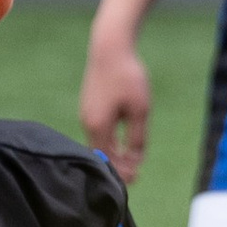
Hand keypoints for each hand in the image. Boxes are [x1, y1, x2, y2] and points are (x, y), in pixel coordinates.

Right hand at [80, 29, 152, 182]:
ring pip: (99, 142)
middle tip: (137, 174)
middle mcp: (87, 123)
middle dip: (118, 165)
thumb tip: (135, 160)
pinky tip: (122, 141)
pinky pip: (98, 130)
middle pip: (101, 153)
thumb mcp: (140, 110)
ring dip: (114, 152)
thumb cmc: (127, 78)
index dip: (122, 172)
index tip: (138, 177)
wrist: (109, 48)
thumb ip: (137, 138)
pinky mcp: (89, 105)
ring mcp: (86, 113)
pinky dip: (109, 140)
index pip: (108, 160)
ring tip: (131, 160)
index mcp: (98, 127)